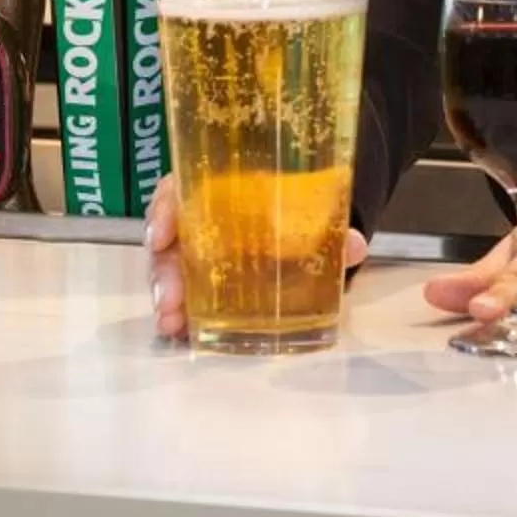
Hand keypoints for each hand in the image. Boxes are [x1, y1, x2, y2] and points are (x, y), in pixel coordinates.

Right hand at [145, 174, 367, 342]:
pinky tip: (179, 330)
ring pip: (168, 267)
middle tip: (170, 301)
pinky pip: (181, 292)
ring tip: (172, 324)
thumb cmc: (293, 209)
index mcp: (215, 186)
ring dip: (166, 296)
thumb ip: (331, 229)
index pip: (178, 188)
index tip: (162, 235)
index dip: (164, 210)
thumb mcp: (311, 213)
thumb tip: (354, 246)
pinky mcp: (199, 280)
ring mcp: (193, 249)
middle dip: (164, 270)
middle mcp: (196, 215)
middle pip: (167, 236)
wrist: (301, 225)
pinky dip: (178, 311)